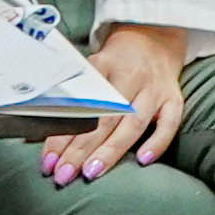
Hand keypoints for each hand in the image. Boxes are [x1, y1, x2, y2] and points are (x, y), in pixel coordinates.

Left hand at [49, 24, 193, 183]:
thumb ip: (72, 93)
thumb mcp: (92, 66)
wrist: (154, 39)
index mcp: (105, 64)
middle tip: (63, 175)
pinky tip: (143, 161)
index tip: (48, 160)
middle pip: (104, 117)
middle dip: (80, 149)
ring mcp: (155, 88)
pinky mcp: (174, 98)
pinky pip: (170, 122)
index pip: (79, 103)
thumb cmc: (115, 61)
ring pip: (133, 123)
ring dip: (110, 151)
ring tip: (91, 173)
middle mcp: (132, 75)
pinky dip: (158, 142)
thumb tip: (40, 130)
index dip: (62, 133)